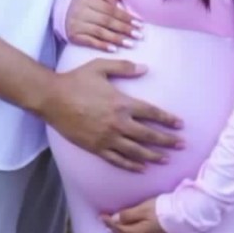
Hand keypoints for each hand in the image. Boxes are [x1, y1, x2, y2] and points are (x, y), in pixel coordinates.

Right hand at [42, 59, 183, 171]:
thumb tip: (145, 67)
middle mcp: (117, 122)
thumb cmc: (76, 80)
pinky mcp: (96, 147)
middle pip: (148, 135)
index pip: (151, 113)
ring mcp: (107, 137)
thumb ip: (124, 67)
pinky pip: (117, 159)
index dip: (167, 119)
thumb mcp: (100, 66)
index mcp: (121, 102)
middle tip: (182, 145)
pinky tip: (141, 167)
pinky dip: (131, 165)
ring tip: (166, 159)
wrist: (52, 98)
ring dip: (153, 156)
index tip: (180, 124)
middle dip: (167, 140)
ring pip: (136, 151)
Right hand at [66, 0, 143, 51]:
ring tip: (130, 44)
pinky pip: (89, 42)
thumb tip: (122, 9)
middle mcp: (80, 11)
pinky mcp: (73, 35)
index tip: (139, 24)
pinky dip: (102, 46)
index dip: (125, 17)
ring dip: (116, 39)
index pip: (110, 9)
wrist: (65, 9)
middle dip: (124, 29)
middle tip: (138, 36)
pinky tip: (114, 49)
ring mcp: (76, 24)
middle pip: (106, 21)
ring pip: (99, 32)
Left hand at [102, 197, 162, 232]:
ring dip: (120, 229)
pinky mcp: (151, 232)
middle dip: (113, 228)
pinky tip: (127, 225)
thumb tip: (115, 219)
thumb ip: (128, 215)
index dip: (108, 222)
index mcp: (136, 232)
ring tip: (114, 223)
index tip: (101, 216)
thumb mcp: (142, 210)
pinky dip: (128, 229)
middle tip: (105, 220)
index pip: (118, 228)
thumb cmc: (160, 210)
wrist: (179, 214)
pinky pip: (135, 232)